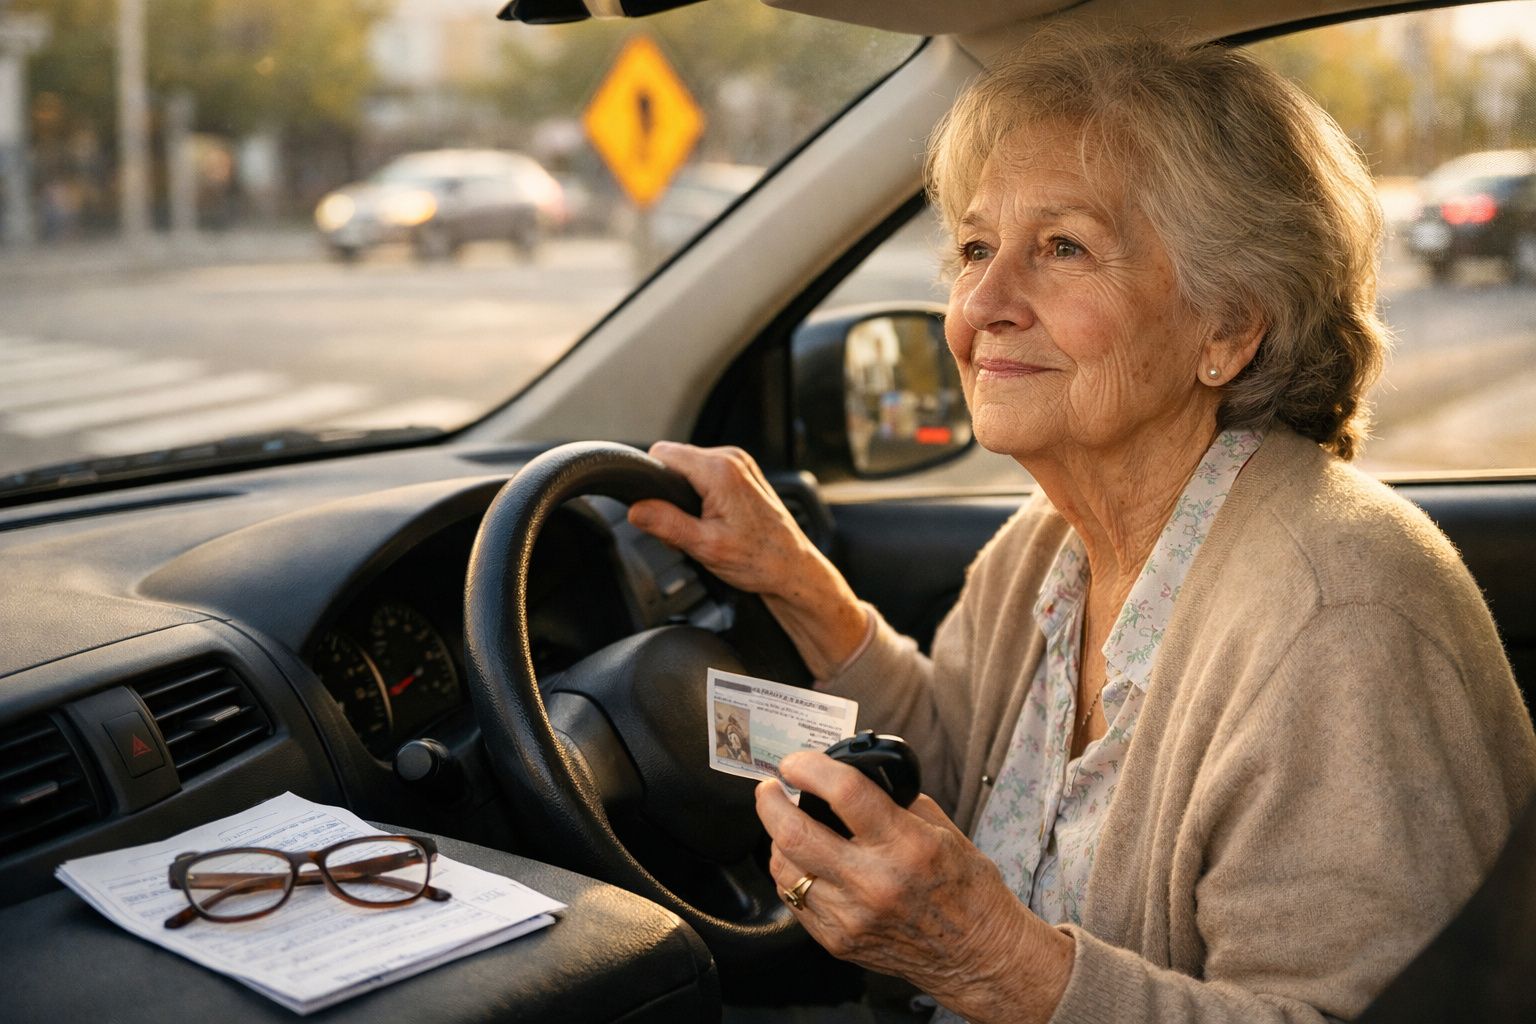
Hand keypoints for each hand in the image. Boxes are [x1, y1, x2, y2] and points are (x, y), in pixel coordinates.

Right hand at [628, 441, 812, 596]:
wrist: (793, 569)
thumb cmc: (760, 560)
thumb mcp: (705, 546)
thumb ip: (667, 524)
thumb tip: (636, 509)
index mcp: (720, 471)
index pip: (662, 453)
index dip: (652, 480)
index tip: (658, 508)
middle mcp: (732, 459)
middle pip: (675, 460)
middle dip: (669, 493)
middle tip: (685, 528)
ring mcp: (739, 464)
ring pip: (689, 467)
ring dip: (684, 496)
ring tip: (702, 527)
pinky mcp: (742, 473)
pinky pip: (706, 473)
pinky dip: (700, 495)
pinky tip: (712, 520)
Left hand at [758, 752, 1073, 1023]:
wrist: (978, 956)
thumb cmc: (967, 890)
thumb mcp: (943, 831)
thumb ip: (894, 803)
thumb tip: (851, 778)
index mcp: (907, 845)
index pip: (844, 793)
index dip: (810, 767)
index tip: (796, 761)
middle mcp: (874, 883)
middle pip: (795, 834)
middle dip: (770, 803)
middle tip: (769, 788)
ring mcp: (852, 917)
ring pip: (784, 869)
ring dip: (778, 840)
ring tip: (787, 826)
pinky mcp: (838, 942)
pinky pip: (794, 900)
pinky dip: (792, 875)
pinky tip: (803, 863)